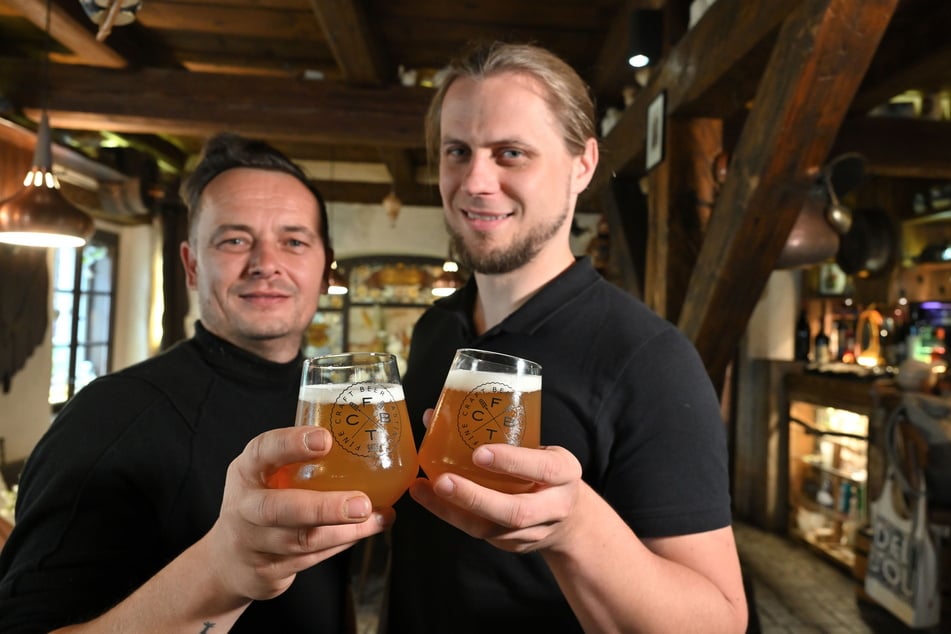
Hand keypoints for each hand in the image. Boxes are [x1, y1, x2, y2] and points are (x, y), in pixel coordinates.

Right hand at [205, 426, 392, 600]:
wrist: (229, 560)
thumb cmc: (260, 501)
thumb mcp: (265, 472)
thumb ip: (299, 458)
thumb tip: (363, 437)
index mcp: (247, 471)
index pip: (263, 452)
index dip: (292, 444)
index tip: (325, 439)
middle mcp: (246, 507)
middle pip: (279, 509)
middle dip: (323, 508)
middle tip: (361, 504)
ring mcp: (255, 542)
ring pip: (302, 540)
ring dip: (345, 530)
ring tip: (377, 517)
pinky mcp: (270, 570)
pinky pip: (312, 558)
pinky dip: (343, 543)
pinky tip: (367, 530)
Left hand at [409, 443, 582, 553]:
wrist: (569, 517)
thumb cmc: (544, 469)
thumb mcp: (539, 446)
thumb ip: (500, 433)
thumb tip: (433, 416)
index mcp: (565, 473)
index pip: (543, 468)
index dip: (511, 462)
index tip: (478, 453)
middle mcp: (554, 506)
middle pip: (516, 511)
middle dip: (475, 498)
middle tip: (443, 481)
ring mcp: (534, 531)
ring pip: (492, 529)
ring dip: (454, 511)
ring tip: (425, 491)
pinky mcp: (514, 545)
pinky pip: (482, 533)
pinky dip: (454, 516)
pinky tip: (431, 500)